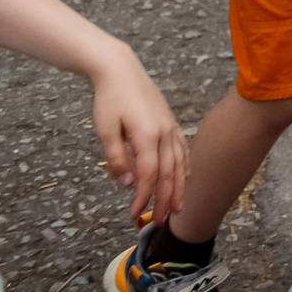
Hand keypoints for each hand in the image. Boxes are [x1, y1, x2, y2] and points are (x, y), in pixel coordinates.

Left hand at [89, 45, 187, 224]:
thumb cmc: (109, 99)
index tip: (133, 214)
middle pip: (169, 172)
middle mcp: (164, 133)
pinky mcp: (170, 122)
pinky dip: (185, 166)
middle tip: (162, 221)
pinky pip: (182, 149)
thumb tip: (126, 184)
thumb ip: (116, 158)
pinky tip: (186, 177)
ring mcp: (170, 127)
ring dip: (179, 187)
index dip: (143, 197)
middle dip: (166, 198)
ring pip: (180, 162)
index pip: (148, 174)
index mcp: (148, 135)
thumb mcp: (105, 130)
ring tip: (178, 207)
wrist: (120, 70)